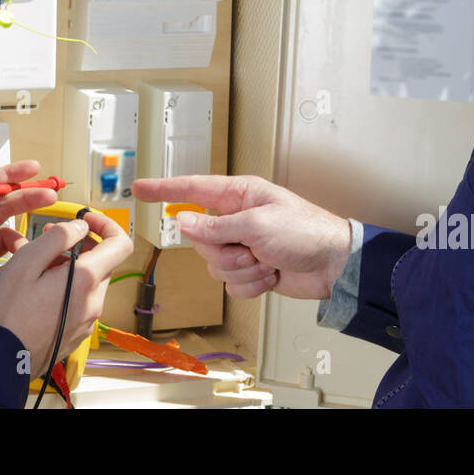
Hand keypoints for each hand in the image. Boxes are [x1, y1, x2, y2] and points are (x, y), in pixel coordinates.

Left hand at [0, 160, 58, 366]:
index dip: (9, 176)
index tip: (33, 169)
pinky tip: (32, 267)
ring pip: (7, 240)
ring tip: (37, 247)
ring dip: (24, 239)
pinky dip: (21, 267)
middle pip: (1, 211)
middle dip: (26, 200)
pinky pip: (7, 270)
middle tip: (51, 195)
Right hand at [0, 210, 131, 376]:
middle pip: (103, 263)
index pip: (121, 244)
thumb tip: (81, 227)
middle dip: (81, 247)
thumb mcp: (25, 262)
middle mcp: (92, 303)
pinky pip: (80, 304)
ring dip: (71, 269)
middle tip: (50, 243)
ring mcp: (85, 322)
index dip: (107, 225)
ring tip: (38, 269)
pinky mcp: (75, 334)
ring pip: (90, 284)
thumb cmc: (6, 314)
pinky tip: (39, 292)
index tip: (86, 220)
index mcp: (85, 281)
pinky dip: (66, 290)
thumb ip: (58, 238)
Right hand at [130, 174, 350, 299]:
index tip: (139, 189)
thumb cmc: (306, 231)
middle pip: (201, 239)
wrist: (333, 265)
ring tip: (267, 261)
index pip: (192, 189)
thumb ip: (215, 225)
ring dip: (242, 269)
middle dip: (225, 251)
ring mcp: (242, 246)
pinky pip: (231, 284)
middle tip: (251, 249)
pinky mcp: (250, 270)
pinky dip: (252, 285)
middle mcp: (236, 219)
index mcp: (238, 195)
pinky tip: (271, 275)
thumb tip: (182, 222)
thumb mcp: (257, 224)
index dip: (164, 189)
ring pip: (214, 265)